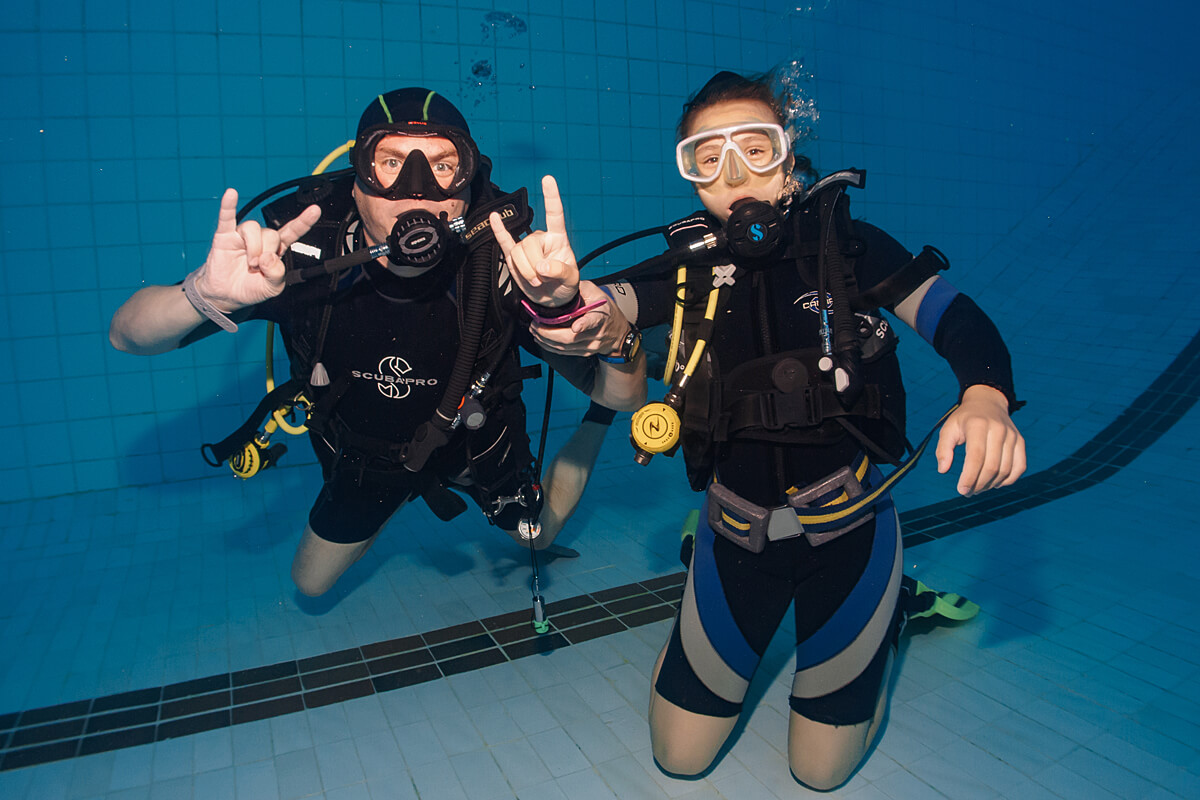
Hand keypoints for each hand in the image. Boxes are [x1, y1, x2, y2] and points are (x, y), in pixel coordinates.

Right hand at [192, 188, 320, 310]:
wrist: (228, 296)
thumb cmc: (252, 289)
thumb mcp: (272, 288)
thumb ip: (277, 274)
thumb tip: (268, 257)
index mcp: (276, 249)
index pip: (292, 232)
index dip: (303, 222)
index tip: (315, 210)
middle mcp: (261, 239)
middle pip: (271, 233)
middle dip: (266, 251)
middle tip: (258, 268)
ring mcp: (243, 236)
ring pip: (253, 227)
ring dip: (253, 247)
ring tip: (250, 263)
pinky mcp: (225, 236)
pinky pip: (227, 217)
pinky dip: (228, 206)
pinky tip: (231, 194)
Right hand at [490, 175, 578, 307]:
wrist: (552, 300)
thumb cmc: (565, 286)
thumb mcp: (571, 280)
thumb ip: (560, 271)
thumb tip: (542, 266)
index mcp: (558, 239)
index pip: (555, 215)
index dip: (551, 197)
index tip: (548, 179)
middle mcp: (541, 239)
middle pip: (529, 244)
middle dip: (533, 266)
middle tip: (542, 281)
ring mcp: (526, 247)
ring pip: (517, 253)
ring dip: (525, 271)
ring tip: (536, 282)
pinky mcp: (514, 257)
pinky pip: (504, 242)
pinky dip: (498, 230)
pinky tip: (493, 218)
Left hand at [528, 280, 631, 356]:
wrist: (618, 333)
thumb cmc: (605, 310)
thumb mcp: (597, 293)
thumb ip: (580, 289)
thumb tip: (561, 282)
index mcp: (600, 316)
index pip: (593, 322)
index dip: (584, 325)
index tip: (576, 327)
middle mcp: (595, 334)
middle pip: (570, 338)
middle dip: (548, 333)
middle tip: (535, 325)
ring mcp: (589, 346)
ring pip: (564, 347)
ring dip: (545, 340)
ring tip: (534, 330)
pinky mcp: (583, 353)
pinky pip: (563, 352)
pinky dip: (550, 346)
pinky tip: (541, 339)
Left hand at [935, 384, 1026, 495]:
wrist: (987, 403)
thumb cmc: (964, 420)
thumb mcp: (948, 429)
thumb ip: (943, 449)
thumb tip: (943, 470)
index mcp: (978, 425)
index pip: (976, 457)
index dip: (969, 477)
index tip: (962, 490)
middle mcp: (998, 430)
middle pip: (992, 466)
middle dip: (979, 484)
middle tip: (968, 492)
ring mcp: (1012, 436)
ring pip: (1006, 470)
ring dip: (991, 485)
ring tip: (978, 488)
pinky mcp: (1020, 442)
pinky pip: (1020, 467)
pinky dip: (1008, 480)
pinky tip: (994, 483)